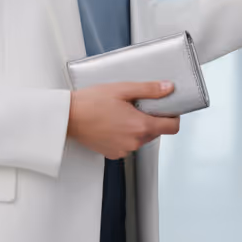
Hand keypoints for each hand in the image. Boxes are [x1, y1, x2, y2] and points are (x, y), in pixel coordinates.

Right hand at [66, 81, 180, 159]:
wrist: (68, 116)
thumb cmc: (92, 101)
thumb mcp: (123, 89)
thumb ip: (149, 89)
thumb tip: (168, 88)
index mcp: (140, 126)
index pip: (172, 127)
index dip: (173, 116)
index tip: (167, 107)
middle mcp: (134, 142)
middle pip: (157, 131)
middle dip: (152, 118)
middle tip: (137, 104)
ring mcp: (123, 150)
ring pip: (142, 138)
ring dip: (138, 126)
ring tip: (122, 112)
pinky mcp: (113, 153)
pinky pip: (129, 144)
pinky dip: (126, 134)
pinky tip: (114, 122)